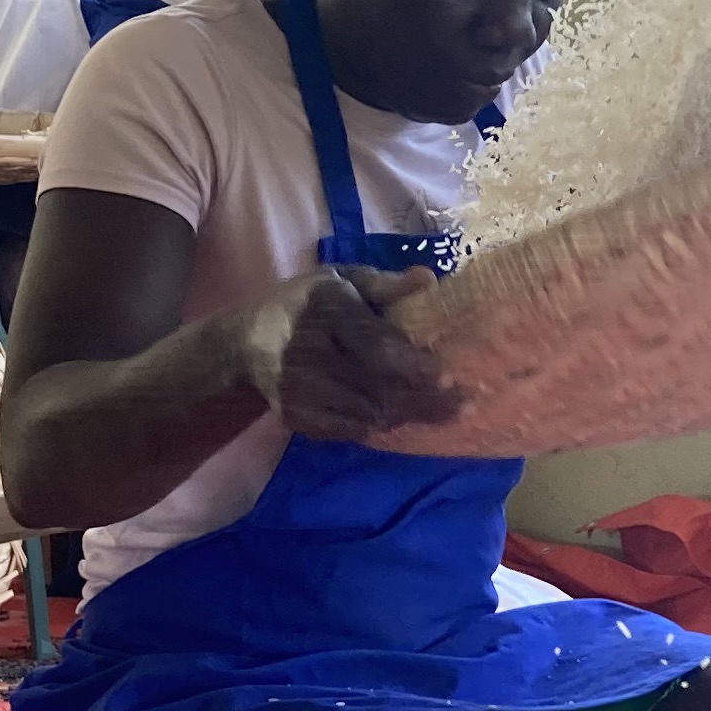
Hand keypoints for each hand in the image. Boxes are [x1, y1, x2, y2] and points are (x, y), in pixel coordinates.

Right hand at [234, 268, 463, 439]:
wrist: (245, 344)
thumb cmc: (304, 304)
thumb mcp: (339, 280)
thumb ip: (384, 285)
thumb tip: (429, 280)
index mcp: (324, 309)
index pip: (375, 346)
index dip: (413, 365)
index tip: (448, 375)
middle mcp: (309, 351)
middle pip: (378, 385)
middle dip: (425, 398)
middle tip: (465, 402)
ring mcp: (300, 390)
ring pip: (369, 413)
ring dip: (410, 414)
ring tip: (445, 411)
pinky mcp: (297, 417)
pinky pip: (352, 430)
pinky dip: (382, 426)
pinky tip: (405, 418)